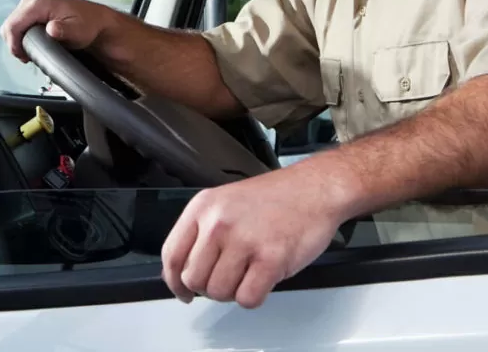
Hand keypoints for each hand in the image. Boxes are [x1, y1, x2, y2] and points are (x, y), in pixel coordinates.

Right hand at [0, 0, 117, 62]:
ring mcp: (31, 4)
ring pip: (12, 26)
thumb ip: (64, 31)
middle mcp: (32, 0)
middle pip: (9, 26)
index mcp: (39, 3)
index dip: (14, 45)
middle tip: (29, 58)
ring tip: (32, 52)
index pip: (13, 25)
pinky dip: (22, 37)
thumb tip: (52, 29)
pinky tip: (33, 45)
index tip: (24, 58)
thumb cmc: (89, 25)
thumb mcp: (79, 31)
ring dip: (18, 41)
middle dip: (15, 44)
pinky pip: (18, 25)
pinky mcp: (32, 10)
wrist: (96, 22)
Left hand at [160, 164, 345, 308]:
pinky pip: (247, 298)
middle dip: (209, 287)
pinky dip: (254, 297)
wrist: (315, 189)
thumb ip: (202, 232)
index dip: (174, 281)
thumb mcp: (225, 203)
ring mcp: (244, 240)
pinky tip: (263, 279)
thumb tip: (183, 271)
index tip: (182, 292)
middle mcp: (219, 223)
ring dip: (233, 292)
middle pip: (194, 279)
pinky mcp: (271, 258)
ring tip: (248, 274)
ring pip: (218, 292)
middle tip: (228, 278)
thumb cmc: (275, 197)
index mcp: (203, 207)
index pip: (172, 254)